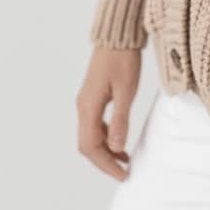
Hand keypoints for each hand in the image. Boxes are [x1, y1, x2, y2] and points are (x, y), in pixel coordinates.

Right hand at [76, 45, 141, 180]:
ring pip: (91, 135)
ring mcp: (87, 101)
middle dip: (104, 161)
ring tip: (125, 159)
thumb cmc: (122, 58)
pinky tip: (119, 139)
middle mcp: (83, 106)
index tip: (122, 174)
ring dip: (106, 150)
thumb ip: (120, 119)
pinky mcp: (93, 96)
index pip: (91, 146)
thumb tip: (116, 146)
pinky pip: (95, 124)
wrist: (117, 35)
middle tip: (124, 171)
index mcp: (88, 106)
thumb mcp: (126, 89)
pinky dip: (106, 136)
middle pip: (88, 144)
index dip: (105, 164)